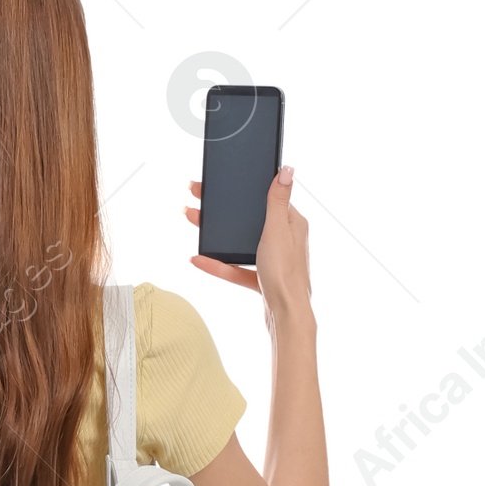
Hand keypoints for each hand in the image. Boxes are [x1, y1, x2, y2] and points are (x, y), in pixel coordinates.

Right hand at [186, 166, 312, 324]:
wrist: (285, 315)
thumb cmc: (286, 272)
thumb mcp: (278, 229)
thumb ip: (278, 200)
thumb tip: (287, 170)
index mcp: (291, 222)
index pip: (266, 198)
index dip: (244, 188)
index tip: (221, 181)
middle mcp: (284, 239)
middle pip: (248, 219)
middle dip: (223, 209)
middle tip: (198, 196)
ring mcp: (272, 259)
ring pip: (239, 242)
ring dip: (216, 234)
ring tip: (193, 219)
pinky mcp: (261, 279)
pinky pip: (236, 268)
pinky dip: (218, 264)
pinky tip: (197, 259)